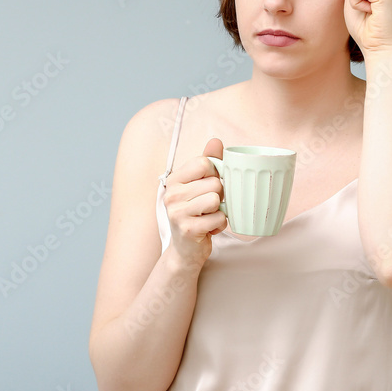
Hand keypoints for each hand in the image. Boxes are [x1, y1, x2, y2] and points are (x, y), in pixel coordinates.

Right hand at [162, 138, 227, 268]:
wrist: (185, 249)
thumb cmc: (195, 213)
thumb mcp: (199, 185)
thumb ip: (208, 162)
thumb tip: (216, 140)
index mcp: (173, 179)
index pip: (204, 162)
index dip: (214, 173)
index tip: (208, 185)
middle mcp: (171, 194)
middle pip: (214, 182)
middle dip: (219, 195)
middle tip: (209, 206)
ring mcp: (177, 212)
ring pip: (216, 199)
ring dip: (219, 210)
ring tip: (208, 216)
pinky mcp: (188, 229)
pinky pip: (219, 218)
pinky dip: (219, 224)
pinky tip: (208, 228)